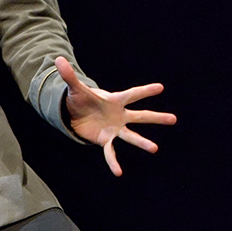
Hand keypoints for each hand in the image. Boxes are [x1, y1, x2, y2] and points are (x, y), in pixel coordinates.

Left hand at [56, 56, 176, 176]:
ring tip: (154, 148)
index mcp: (114, 100)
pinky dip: (113, 162)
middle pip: (140, 116)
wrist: (76, 114)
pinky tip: (118, 172)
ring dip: (142, 142)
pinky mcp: (105, 140)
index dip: (145, 91)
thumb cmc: (80, 99)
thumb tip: (57, 58)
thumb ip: (68, 76)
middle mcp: (119, 115)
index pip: (131, 94)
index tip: (160, 87)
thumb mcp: (74, 88)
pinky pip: (111, 152)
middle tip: (174, 119)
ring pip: (131, 136)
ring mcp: (114, 128)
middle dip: (156, 117)